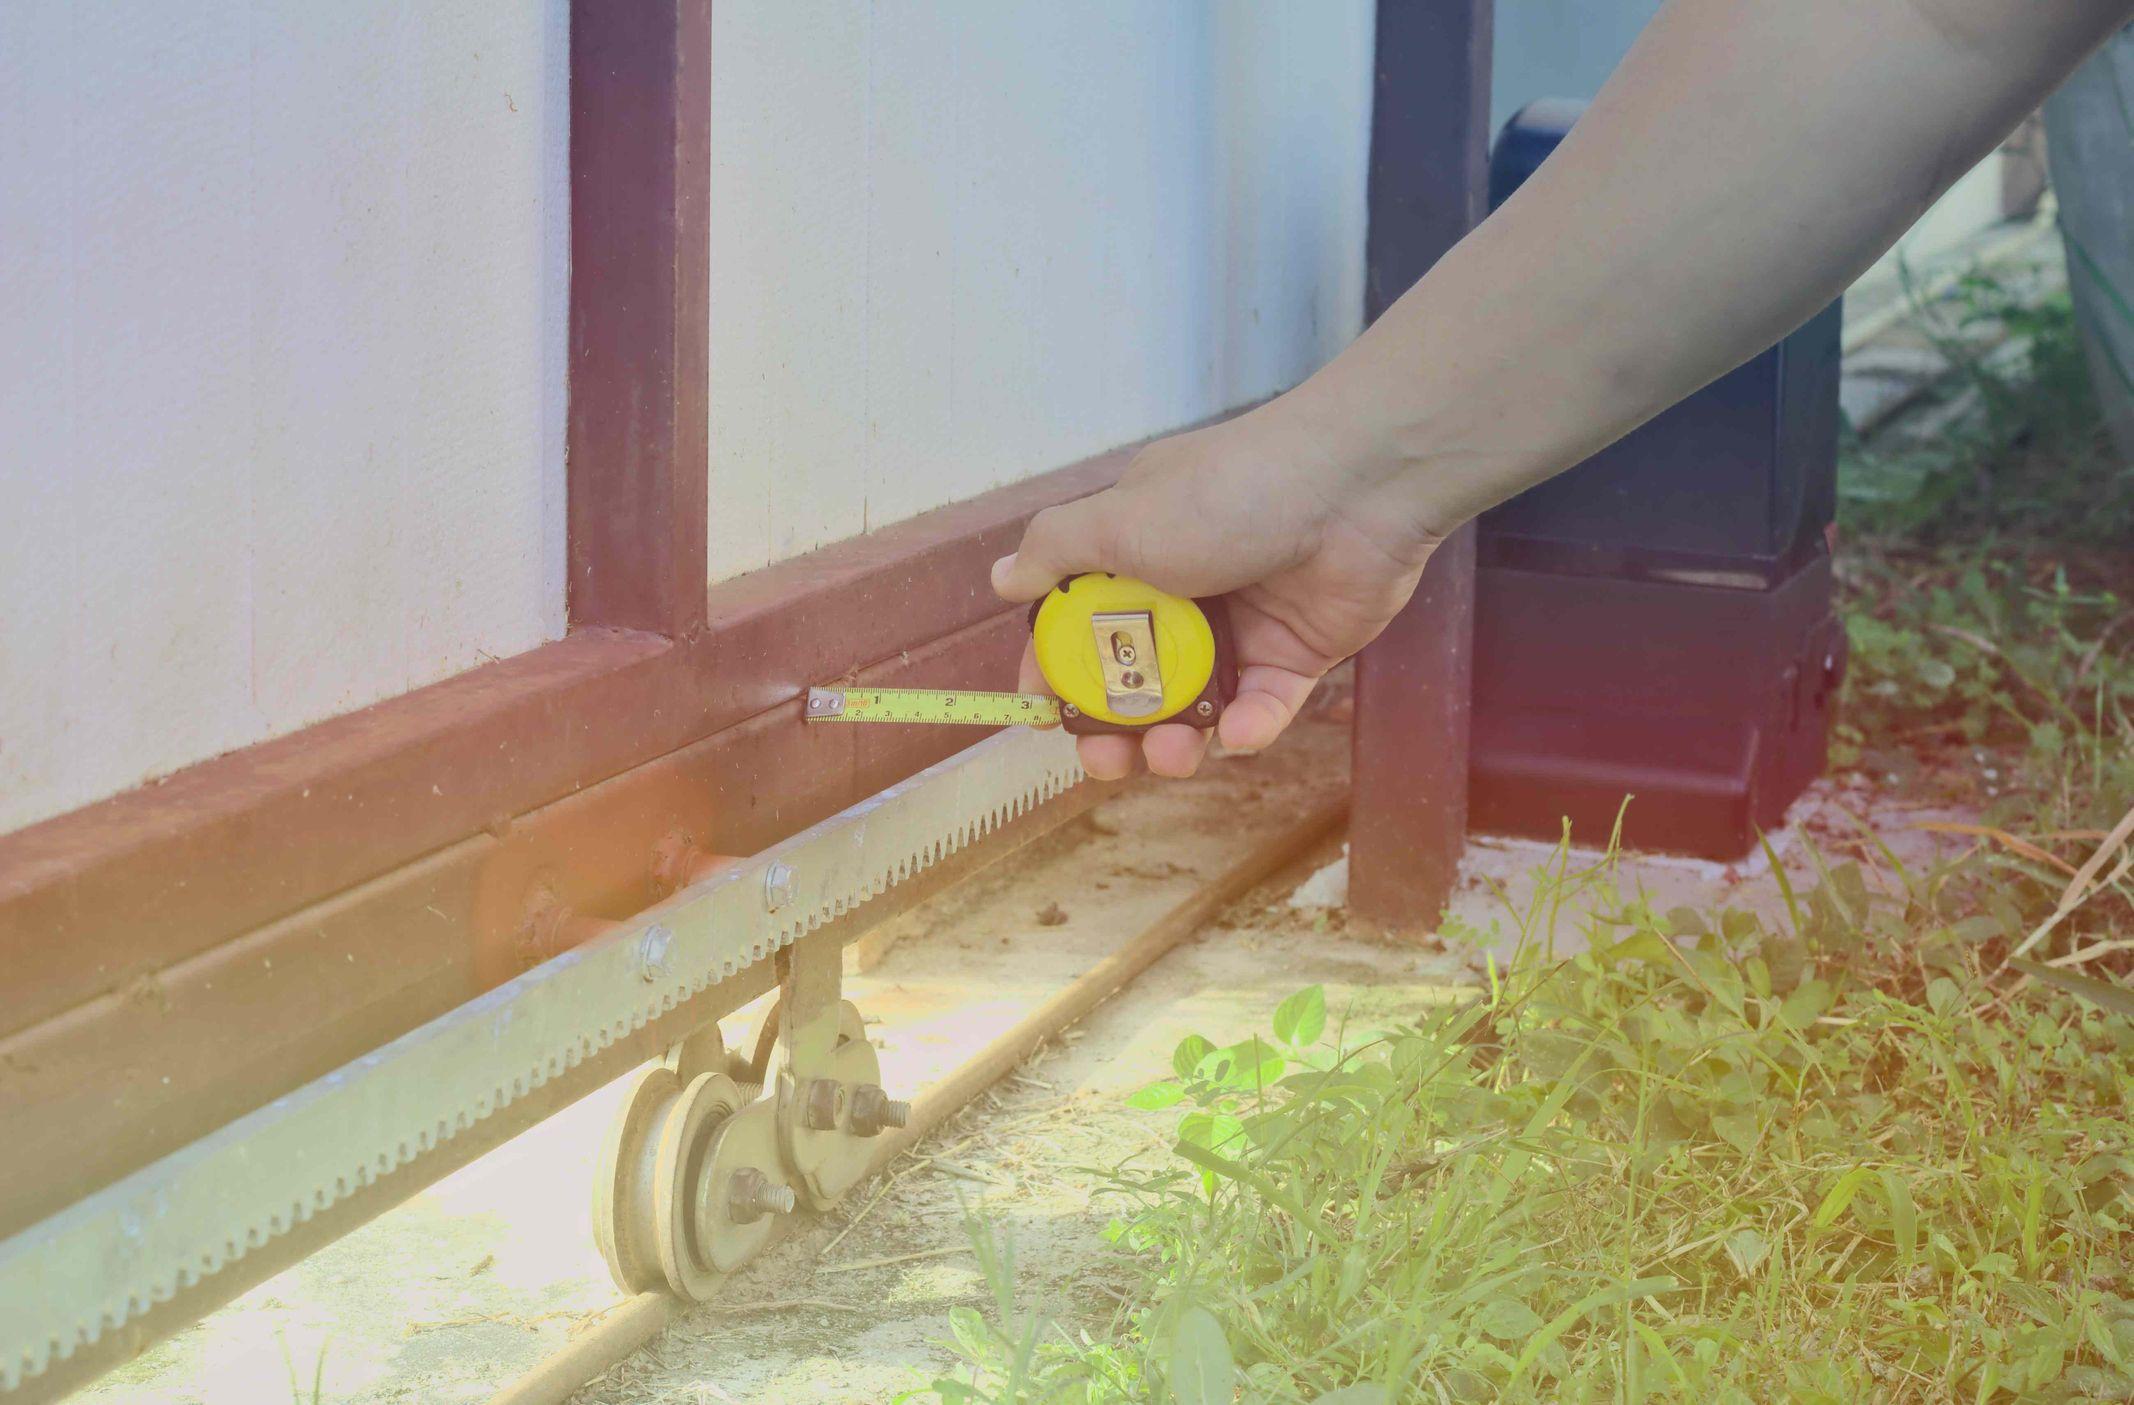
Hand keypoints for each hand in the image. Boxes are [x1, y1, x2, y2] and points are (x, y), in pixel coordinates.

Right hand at [994, 391, 1437, 779]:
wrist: (1355, 489)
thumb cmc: (1228, 495)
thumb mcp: (1121, 516)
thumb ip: (1055, 552)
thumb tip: (1001, 579)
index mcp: (1136, 551)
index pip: (1081, 623)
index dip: (1058, 672)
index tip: (1044, 716)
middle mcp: (1185, 590)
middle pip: (1136, 680)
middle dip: (1115, 730)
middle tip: (1107, 763)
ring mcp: (1243, 626)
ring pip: (1195, 705)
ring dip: (1176, 741)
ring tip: (1173, 754)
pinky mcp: (1298, 656)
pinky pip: (1263, 707)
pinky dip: (1248, 728)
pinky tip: (1238, 733)